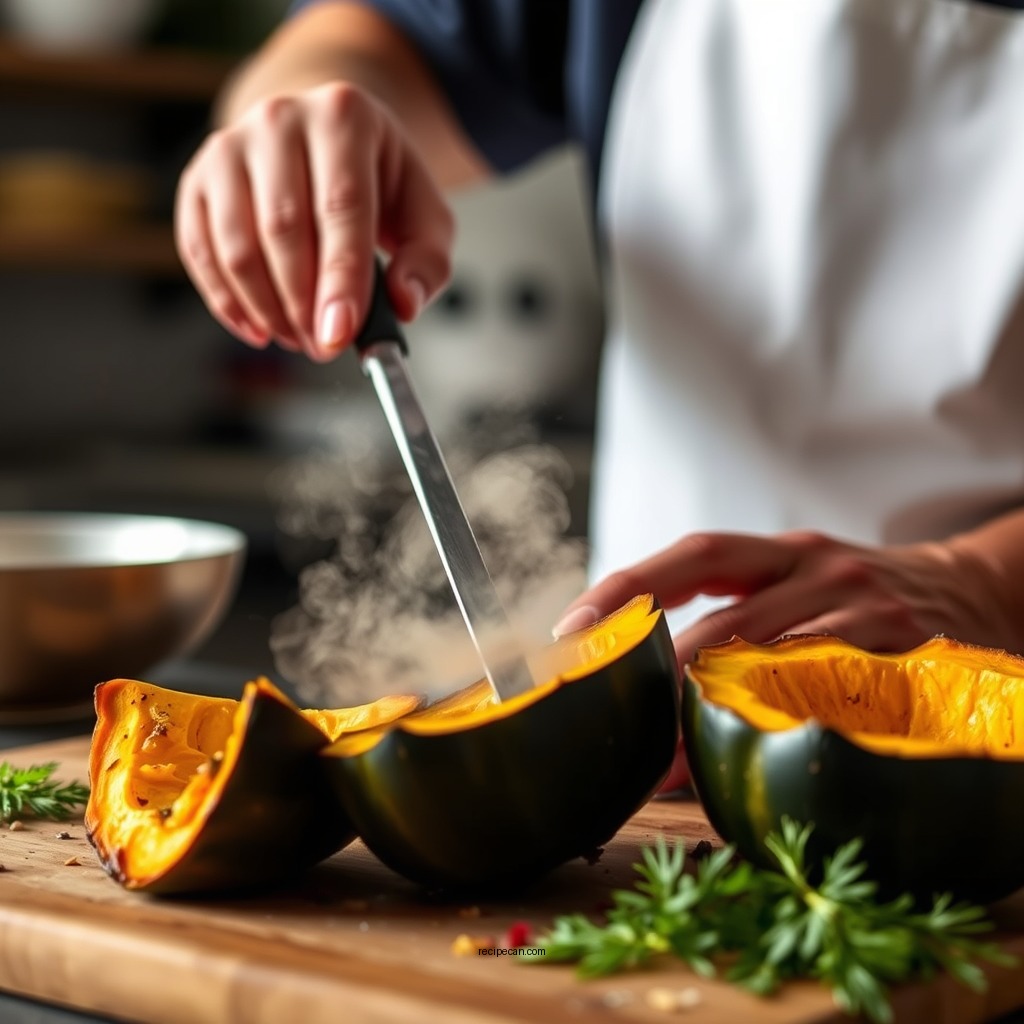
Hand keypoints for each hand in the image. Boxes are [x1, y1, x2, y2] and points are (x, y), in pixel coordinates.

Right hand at [175, 82, 453, 359]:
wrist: (325, 142)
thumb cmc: (379, 183)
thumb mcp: (425, 214)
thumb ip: (427, 262)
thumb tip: (403, 303)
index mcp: (344, 117)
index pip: (340, 207)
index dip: (340, 279)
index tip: (340, 333)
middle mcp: (279, 119)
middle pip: (283, 228)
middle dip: (303, 304)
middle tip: (324, 346)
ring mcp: (230, 146)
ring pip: (237, 246)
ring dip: (267, 309)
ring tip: (298, 338)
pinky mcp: (197, 179)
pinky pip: (200, 251)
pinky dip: (227, 302)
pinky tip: (258, 328)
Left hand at [556, 530, 1013, 792]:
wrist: (985, 590)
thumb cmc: (869, 601)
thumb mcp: (805, 585)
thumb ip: (739, 620)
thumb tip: (651, 695)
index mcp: (782, 552)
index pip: (695, 554)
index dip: (629, 585)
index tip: (573, 629)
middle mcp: (818, 569)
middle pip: (720, 625)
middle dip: (660, 686)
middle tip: (614, 737)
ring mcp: (865, 608)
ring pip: (768, 663)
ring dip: (708, 717)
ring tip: (663, 767)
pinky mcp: (909, 651)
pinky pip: (833, 693)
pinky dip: (784, 725)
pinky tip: (753, 757)